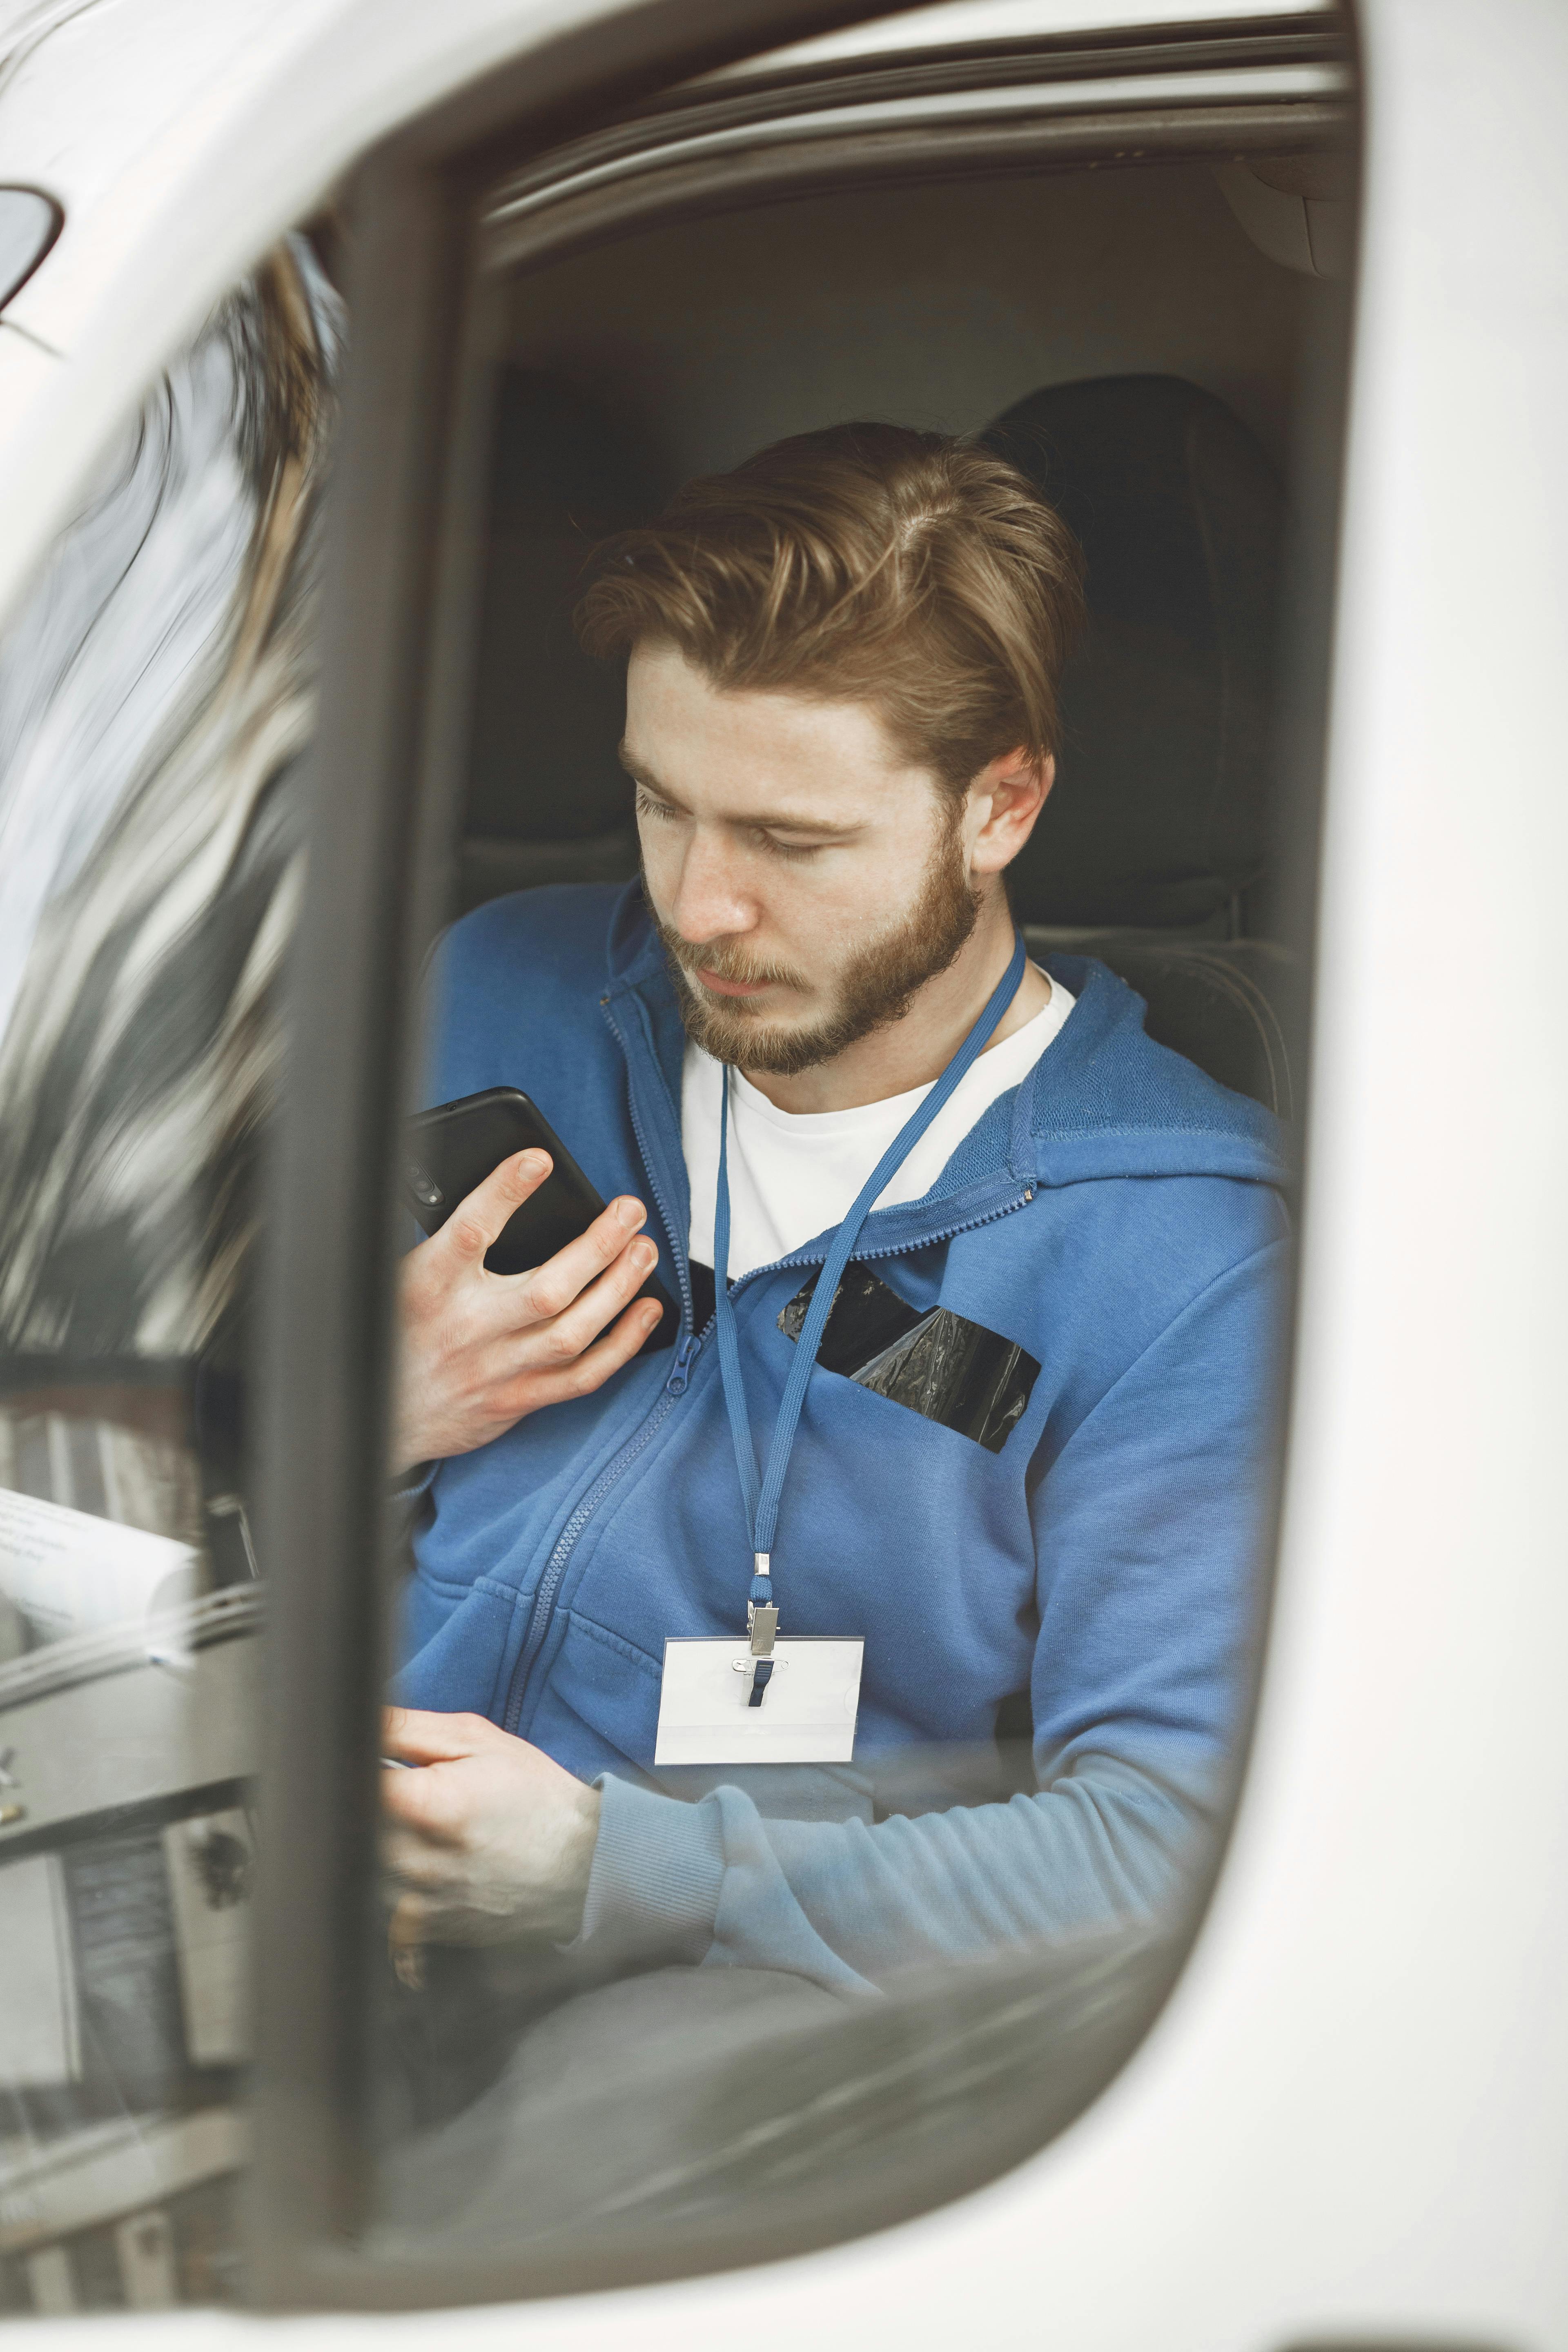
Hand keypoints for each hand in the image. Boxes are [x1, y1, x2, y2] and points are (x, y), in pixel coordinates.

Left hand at [380, 1709, 601, 1974]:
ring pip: (363, 1865)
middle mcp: (422, 1862)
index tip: (368, 1759)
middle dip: (370, 1802)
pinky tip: (424, 1860)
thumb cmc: (536, 1797)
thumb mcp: (479, 1742)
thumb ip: (410, 1728)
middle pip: (355, 1826)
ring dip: (377, 1842)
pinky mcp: (427, 1929)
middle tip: (404, 1791)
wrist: (584, 1864)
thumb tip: (360, 1717)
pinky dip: (391, 1878)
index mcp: (434, 1806)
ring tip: (421, 1827)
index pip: (356, 1783)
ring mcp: (423, 1902)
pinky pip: (382, 1902)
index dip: (356, 1765)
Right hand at [393, 1149, 662, 1471]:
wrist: (379, 1413)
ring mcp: (496, 1369)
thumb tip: (503, 1188)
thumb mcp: (403, 1275)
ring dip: (619, 1288)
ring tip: (645, 1251)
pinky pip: (582, 1376)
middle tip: (631, 1210)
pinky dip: (622, 1343)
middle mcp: (466, 1328)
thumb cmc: (397, 1329)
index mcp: (427, 1286)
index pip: (470, 1231)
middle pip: (547, 1287)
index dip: (504, 1191)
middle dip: (599, 1245)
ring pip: (572, 1332)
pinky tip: (646, 1311)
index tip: (539, 1159)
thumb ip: (448, 1243)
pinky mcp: (517, 1400)